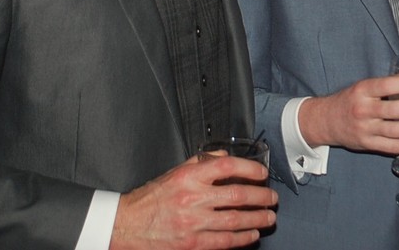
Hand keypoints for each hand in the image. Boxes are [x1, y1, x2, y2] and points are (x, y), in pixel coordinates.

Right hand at [109, 155, 276, 249]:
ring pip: (235, 220)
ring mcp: (193, 223)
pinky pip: (224, 241)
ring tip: (269, 217)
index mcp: (188, 178)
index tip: (262, 174)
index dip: (249, 168)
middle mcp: (192, 199)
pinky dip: (242, 238)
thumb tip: (225, 157)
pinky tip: (252, 235)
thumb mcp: (174, 173)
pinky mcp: (192, 244)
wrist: (126, 226)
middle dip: (260, 196)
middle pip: (236, 195)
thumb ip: (201, 163)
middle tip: (272, 197)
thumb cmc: (150, 199)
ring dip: (257, 218)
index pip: (226, 166)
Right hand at [298, 74, 398, 153]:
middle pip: (394, 110)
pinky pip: (393, 147)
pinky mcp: (369, 145)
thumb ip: (384, 86)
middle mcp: (363, 110)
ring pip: (396, 130)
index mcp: (362, 91)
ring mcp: (366, 130)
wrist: (326, 121)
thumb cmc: (349, 100)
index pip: (386, 86)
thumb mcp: (362, 87)